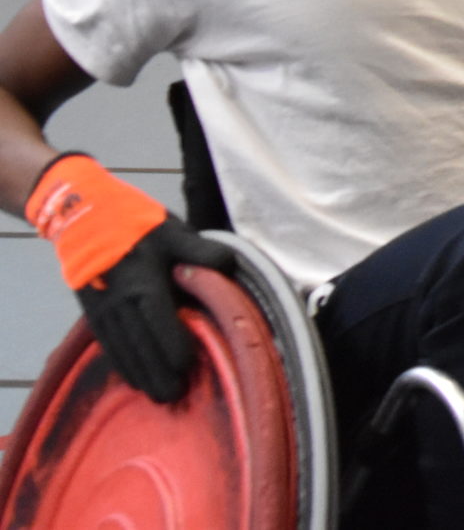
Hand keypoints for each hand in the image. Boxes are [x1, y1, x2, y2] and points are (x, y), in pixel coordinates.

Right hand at [29, 153, 233, 403]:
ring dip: (139, 375)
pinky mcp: (93, 311)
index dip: (173, 349)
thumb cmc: (137, 224)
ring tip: (156, 396)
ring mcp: (103, 310)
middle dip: (157, 374)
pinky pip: (107, 345)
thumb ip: (202, 251)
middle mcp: (120, 303)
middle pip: (140, 347)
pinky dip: (120, 364)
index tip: (188, 368)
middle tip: (174, 397)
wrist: (84, 217)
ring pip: (122, 351)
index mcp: (143, 284)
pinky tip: (132, 377)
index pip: (160, 325)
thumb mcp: (175, 231)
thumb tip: (229, 267)